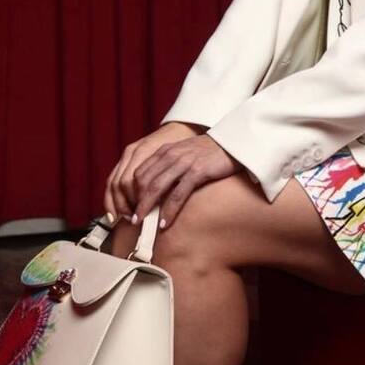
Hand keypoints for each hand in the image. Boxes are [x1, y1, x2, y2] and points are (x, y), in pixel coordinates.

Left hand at [105, 128, 240, 229]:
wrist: (233, 142)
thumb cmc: (209, 152)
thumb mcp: (183, 154)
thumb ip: (169, 166)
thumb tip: (156, 188)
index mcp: (164, 151)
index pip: (138, 173)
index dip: (131, 192)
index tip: (130, 207)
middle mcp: (170, 155)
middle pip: (143, 182)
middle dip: (135, 202)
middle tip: (132, 219)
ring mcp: (183, 163)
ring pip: (156, 188)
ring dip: (146, 207)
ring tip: (141, 223)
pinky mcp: (197, 172)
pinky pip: (178, 194)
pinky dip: (169, 210)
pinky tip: (165, 223)